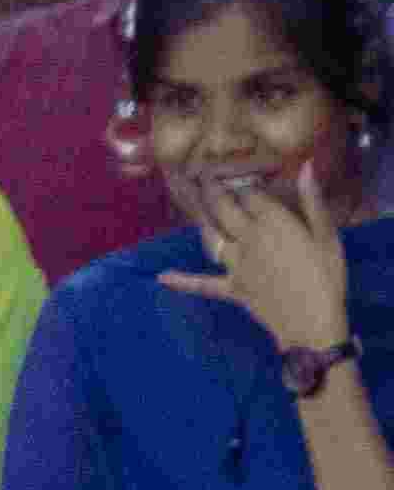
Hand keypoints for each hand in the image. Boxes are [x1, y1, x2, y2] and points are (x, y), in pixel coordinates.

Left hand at [166, 162, 358, 373]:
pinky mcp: (230, 288)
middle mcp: (247, 238)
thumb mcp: (327, 236)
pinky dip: (182, 281)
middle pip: (224, 208)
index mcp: (273, 223)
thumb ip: (312, 201)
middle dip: (212, 190)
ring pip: (210, 237)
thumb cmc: (326, 276)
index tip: (236, 170)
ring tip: (189, 203)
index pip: (251, 194)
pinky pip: (201, 284)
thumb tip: (304, 166)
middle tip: (201, 175)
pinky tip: (162, 277)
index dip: (244, 180)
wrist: (311, 322)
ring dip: (200, 220)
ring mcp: (234, 264)